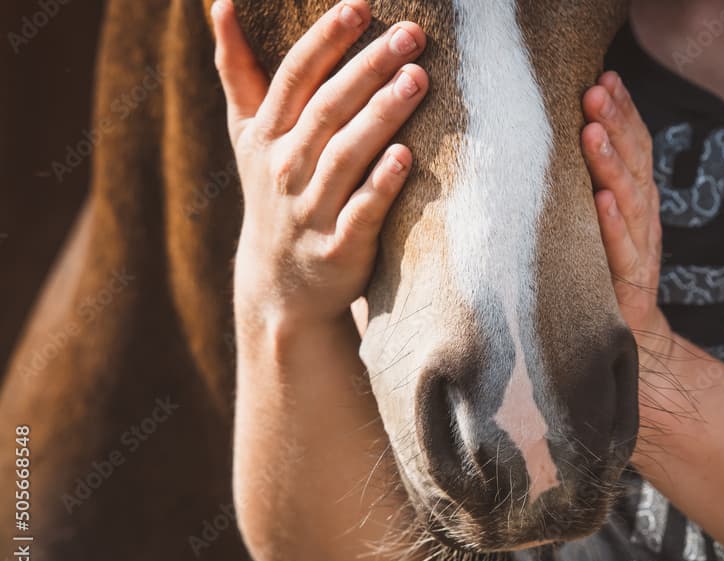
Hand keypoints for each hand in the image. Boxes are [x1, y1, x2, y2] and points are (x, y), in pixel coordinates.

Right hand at [212, 0, 428, 330]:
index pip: (296, 76)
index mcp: (267, 134)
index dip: (326, 39)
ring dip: (382, 115)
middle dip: (368, 68)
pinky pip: (362, 211)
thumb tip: (219, 3)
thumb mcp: (248, 134)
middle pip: (328, 109)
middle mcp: (285, 167)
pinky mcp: (339, 246)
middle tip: (411, 36)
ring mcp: (311, 209)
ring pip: (347, 155)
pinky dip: (381, 185)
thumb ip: (239, 71)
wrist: (281, 282)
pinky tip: (406, 157)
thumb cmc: (274, 191)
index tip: (359, 5)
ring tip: (417, 79)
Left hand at [582, 72, 670, 355]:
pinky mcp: (629, 283)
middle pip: (635, 162)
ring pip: (630, 198)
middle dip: (616, 123)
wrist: (622, 338)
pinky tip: (601, 200)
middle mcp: (643, 216)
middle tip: (595, 90)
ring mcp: (640, 249)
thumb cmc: (597, 271)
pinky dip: (612, 223)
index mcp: (635, 198)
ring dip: (611, 163)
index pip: (635, 145)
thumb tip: (544, 138)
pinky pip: (622, 249)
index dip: (624, 111)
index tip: (605, 76)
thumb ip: (581, 184)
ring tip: (592, 131)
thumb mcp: (590, 221)